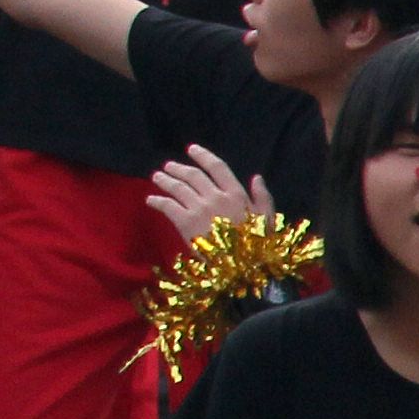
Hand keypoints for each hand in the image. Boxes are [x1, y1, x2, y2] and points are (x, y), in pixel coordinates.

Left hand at [148, 146, 272, 247]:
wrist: (243, 269)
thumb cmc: (258, 246)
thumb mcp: (267, 221)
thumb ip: (263, 198)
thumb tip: (256, 177)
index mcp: (236, 195)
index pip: (217, 167)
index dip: (203, 155)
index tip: (191, 149)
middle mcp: (216, 197)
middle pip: (192, 175)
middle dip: (178, 168)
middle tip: (168, 166)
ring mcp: (199, 208)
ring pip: (177, 187)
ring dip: (165, 180)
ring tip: (156, 177)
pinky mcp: (185, 223)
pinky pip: (167, 206)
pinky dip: (157, 201)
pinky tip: (150, 200)